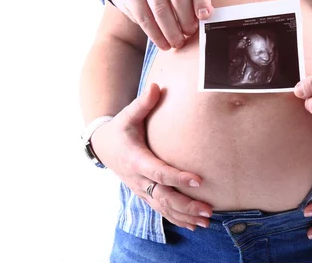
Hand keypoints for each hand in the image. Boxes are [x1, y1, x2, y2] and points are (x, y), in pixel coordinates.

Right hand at [91, 83, 211, 230]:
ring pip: (163, 207)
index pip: (159, 171)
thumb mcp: (128, 114)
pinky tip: (194, 225)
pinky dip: (177, 219)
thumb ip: (143, 103)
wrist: (103, 145)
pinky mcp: (144, 194)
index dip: (178, 177)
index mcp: (136, 159)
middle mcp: (138, 178)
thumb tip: (156, 86)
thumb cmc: (121, 127)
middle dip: (186, 205)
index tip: (198, 180)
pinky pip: (161, 210)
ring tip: (207, 221)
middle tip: (208, 209)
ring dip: (185, 216)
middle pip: (163, 196)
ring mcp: (141, 189)